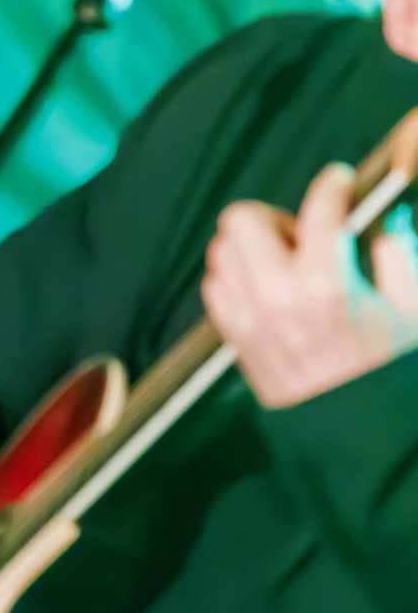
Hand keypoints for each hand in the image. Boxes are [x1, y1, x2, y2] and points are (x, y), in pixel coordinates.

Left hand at [203, 162, 417, 407]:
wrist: (353, 432)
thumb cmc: (387, 371)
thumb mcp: (411, 312)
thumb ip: (400, 257)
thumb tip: (383, 225)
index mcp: (328, 285)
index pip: (319, 212)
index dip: (332, 187)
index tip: (340, 180)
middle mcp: (276, 295)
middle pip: (242, 219)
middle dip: (274, 218)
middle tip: (304, 237)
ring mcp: (246, 316)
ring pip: (221, 249)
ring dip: (251, 247)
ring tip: (288, 266)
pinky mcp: (231, 336)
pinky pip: (214, 284)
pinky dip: (235, 277)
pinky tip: (267, 290)